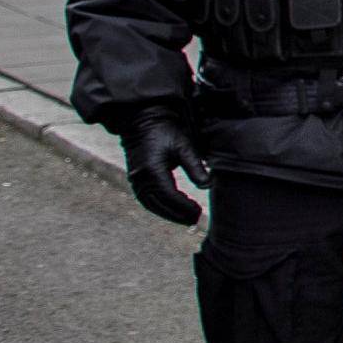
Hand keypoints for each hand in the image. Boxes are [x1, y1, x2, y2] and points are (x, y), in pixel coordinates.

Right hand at [120, 107, 210, 225]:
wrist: (143, 122)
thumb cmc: (166, 132)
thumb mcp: (184, 146)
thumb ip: (195, 167)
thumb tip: (207, 185)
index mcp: (152, 170)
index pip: (169, 195)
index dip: (184, 207)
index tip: (199, 212)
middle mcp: (140, 178)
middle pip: (159, 204)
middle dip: (177, 214)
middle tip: (194, 220)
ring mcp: (135, 180)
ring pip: (151, 204)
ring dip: (168, 214)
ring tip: (186, 218)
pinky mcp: (136, 179)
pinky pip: (146, 199)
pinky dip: (159, 207)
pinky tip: (173, 209)